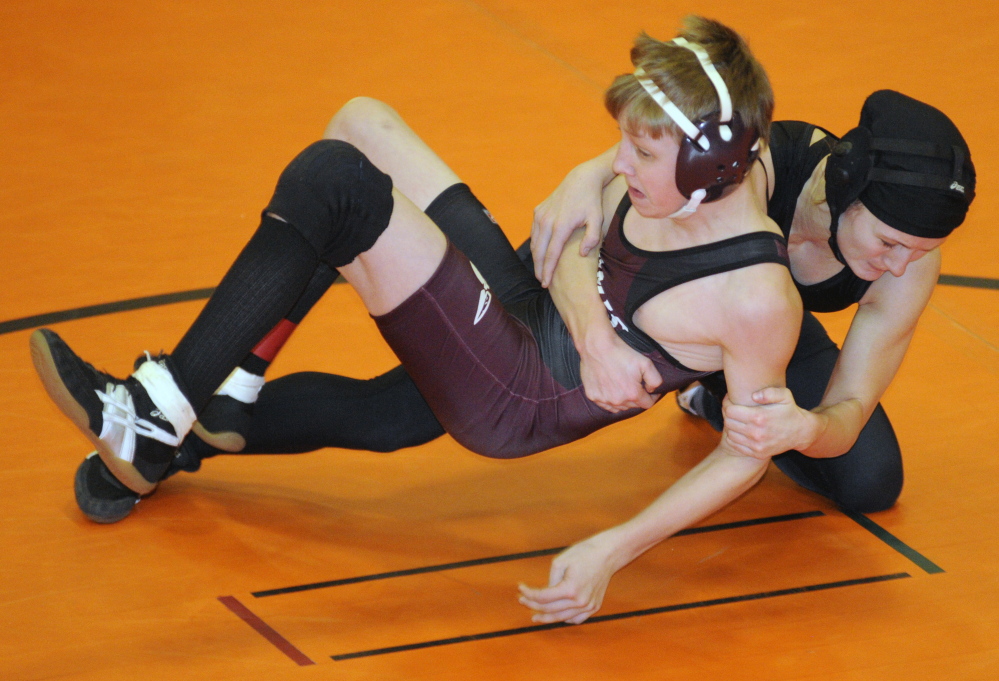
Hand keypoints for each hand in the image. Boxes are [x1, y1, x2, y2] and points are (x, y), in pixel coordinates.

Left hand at [518, 535, 619, 623]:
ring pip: (562, 618)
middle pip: (550, 609)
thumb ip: (550, 581)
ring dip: (547, 616)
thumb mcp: (560, 562)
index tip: (520, 588)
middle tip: (522, 600)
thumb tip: (545, 595)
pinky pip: (576, 619)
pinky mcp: (595, 606)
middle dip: (533, 605)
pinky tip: (555, 615)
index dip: (528, 593)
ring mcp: (589, 606)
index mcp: (570, 589)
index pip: (543, 597)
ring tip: (534, 615)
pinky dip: (564, 619)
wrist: (608, 554)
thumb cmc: (584, 553)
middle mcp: (580, 602)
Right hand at [531, 171, 604, 286]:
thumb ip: (592, 239)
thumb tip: (581, 254)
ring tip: (540, 270)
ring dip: (536, 258)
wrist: (581, 179)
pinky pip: (534, 232)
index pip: (551, 254)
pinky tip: (540, 253)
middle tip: (542, 282)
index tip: (545, 283)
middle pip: (538, 251)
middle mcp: (547, 221)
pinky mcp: (538, 211)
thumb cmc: (592, 202)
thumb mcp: (597, 219)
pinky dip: (536, 245)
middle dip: (539, 268)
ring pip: (534, 242)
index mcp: (561, 225)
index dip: (547, 271)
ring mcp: (540, 215)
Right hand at [579, 334, 661, 412]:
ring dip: (623, 400)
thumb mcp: (646, 363)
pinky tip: (611, 388)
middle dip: (637, 397)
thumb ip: (655, 380)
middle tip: (635, 384)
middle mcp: (618, 401)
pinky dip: (610, 400)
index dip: (652, 397)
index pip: (647, 404)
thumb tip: (651, 391)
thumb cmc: (622, 353)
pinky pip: (605, 404)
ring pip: (619, 407)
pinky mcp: (593, 396)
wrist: (597, 346)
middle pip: (633, 405)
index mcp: (632, 394)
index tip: (650, 391)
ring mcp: (604, 400)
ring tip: (623, 386)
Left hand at [721, 387, 819, 458]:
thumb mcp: (784, 396)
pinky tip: (740, 431)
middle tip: (733, 409)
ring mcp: (756, 445)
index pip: (730, 411)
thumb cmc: (790, 411)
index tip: (731, 401)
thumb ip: (769, 392)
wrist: (801, 432)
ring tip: (737, 420)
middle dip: (728, 414)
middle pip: (728, 422)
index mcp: (759, 417)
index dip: (727, 404)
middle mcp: (756, 433)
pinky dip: (734, 438)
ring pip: (730, 434)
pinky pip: (735, 446)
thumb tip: (753, 396)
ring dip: (730, 426)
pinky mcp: (758, 453)